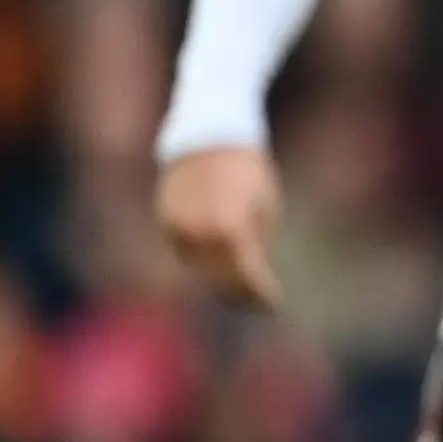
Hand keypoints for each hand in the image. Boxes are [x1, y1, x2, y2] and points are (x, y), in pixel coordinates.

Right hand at [158, 145, 283, 309]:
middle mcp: (200, 233)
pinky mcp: (166, 222)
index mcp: (231, 230)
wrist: (208, 136)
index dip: (263, 295)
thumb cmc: (248, 171)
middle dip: (241, 295)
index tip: (275, 305)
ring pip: (199, 270)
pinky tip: (218, 269)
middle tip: (258, 303)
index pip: (248, 277)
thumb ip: (255, 245)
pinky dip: (202, 264)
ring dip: (220, 283)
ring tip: (241, 291)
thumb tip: (251, 274)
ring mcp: (178, 228)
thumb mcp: (265, 208)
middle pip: (220, 281)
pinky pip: (186, 253)